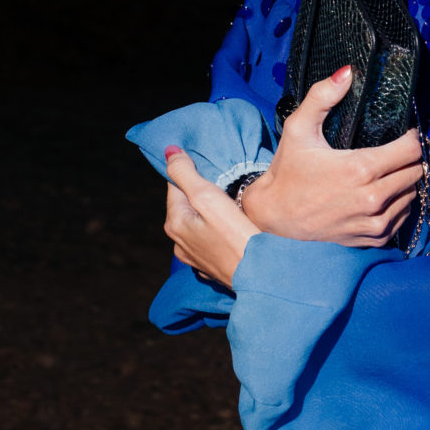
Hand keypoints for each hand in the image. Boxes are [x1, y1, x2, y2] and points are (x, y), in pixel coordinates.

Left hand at [163, 148, 258, 289]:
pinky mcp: (212, 268)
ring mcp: (195, 258)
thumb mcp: (208, 197)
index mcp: (175, 223)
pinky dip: (217, 232)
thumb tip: (169, 151)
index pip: (174, 185)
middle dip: (200, 192)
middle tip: (223, 182)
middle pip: (187, 205)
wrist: (261, 278)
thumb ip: (185, 173)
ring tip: (230, 204)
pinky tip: (232, 230)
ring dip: (209, 213)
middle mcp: (179, 243)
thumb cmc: (236, 236)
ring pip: (198, 224)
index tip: (208, 163)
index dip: (190, 171)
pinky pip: (210, 241)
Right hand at [242, 65, 424, 247]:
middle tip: (398, 150)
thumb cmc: (288, 170)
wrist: (275, 217)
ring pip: (413, 194)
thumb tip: (347, 72)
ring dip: (406, 181)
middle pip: (417, 172)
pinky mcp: (374, 239)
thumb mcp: (298, 128)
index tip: (405, 132)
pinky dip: (399, 203)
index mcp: (360, 169)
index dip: (412, 137)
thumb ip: (322, 96)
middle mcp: (372, 198)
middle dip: (411, 158)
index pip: (412, 150)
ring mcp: (375, 222)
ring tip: (390, 171)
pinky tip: (383, 193)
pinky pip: (403, 216)